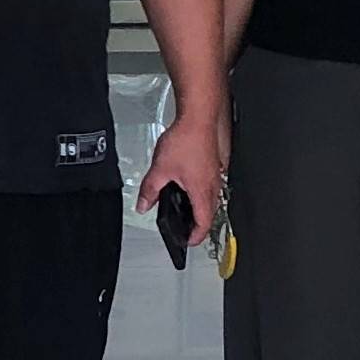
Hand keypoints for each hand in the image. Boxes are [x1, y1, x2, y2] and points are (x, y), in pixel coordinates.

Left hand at [142, 110, 225, 248]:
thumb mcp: (160, 169)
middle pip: (209, 214)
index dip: (195, 236)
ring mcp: (215, 174)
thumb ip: (150, 190)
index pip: (203, 223)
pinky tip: (188, 185)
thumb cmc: (186, 140)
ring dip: (200, 208)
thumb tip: (144, 204)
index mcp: (202, 192)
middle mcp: (213, 185)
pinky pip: (210, 185)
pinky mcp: (214, 164)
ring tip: (185, 209)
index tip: (187, 241)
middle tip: (186, 229)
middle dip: (197, 224)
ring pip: (211, 199)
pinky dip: (201, 192)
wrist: (199, 118)